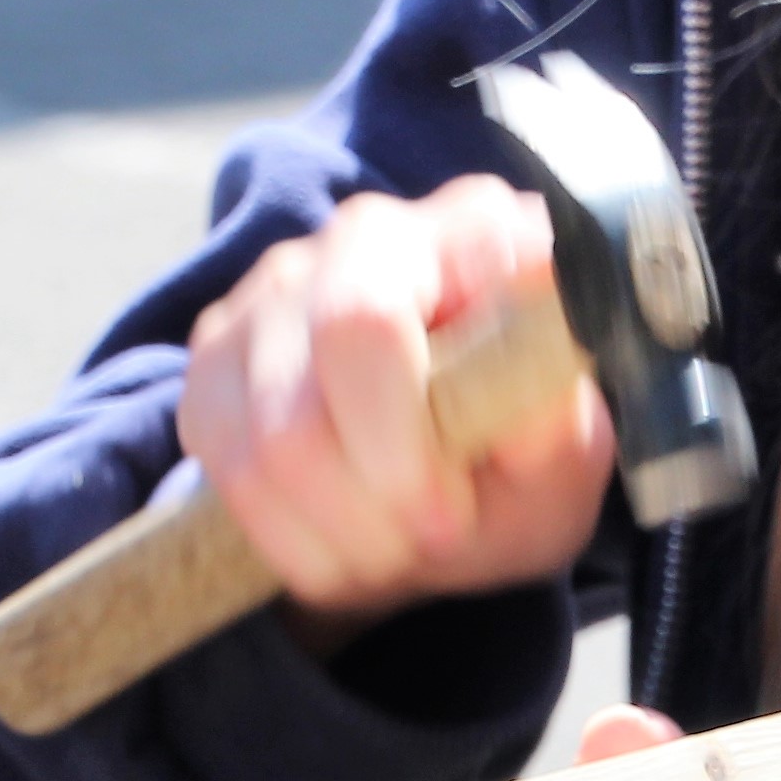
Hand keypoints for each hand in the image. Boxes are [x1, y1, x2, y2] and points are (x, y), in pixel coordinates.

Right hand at [182, 178, 615, 646]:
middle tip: (432, 539)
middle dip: (375, 497)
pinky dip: (293, 542)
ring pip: (267, 445)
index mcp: (469, 233)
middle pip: (306, 396)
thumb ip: (550, 415)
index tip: (455, 511)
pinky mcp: (215, 361)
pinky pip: (227, 473)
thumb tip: (526, 351)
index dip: (403, 437)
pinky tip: (346, 543)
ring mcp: (273, 293)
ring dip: (341, 533)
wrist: (456, 492)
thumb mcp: (565, 460)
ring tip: (397, 548)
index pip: (369, 319)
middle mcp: (362, 238)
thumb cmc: (517, 461)